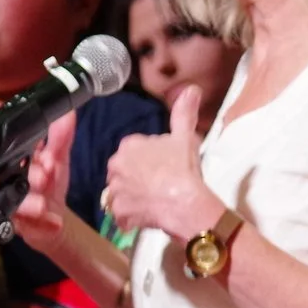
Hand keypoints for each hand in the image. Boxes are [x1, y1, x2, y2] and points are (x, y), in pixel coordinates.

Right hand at [12, 111, 77, 250]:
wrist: (53, 220)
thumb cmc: (51, 187)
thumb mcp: (58, 160)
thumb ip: (61, 138)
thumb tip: (67, 113)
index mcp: (18, 163)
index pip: (15, 153)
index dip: (28, 153)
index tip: (45, 156)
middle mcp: (11, 183)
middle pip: (14, 179)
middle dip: (31, 178)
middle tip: (45, 176)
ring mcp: (13, 205)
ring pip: (17, 204)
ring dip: (31, 204)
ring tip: (44, 206)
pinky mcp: (19, 226)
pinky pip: (26, 227)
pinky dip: (42, 225)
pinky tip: (54, 223)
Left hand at [103, 86, 221, 239]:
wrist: (184, 203)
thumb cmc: (183, 168)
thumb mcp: (185, 137)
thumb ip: (184, 113)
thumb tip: (191, 89)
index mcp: (129, 145)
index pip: (135, 151)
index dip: (150, 159)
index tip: (163, 166)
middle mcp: (116, 166)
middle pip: (124, 171)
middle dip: (137, 178)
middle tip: (158, 185)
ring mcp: (115, 191)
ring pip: (122, 193)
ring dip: (133, 197)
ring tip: (153, 201)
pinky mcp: (119, 213)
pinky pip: (122, 215)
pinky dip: (131, 217)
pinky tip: (146, 216)